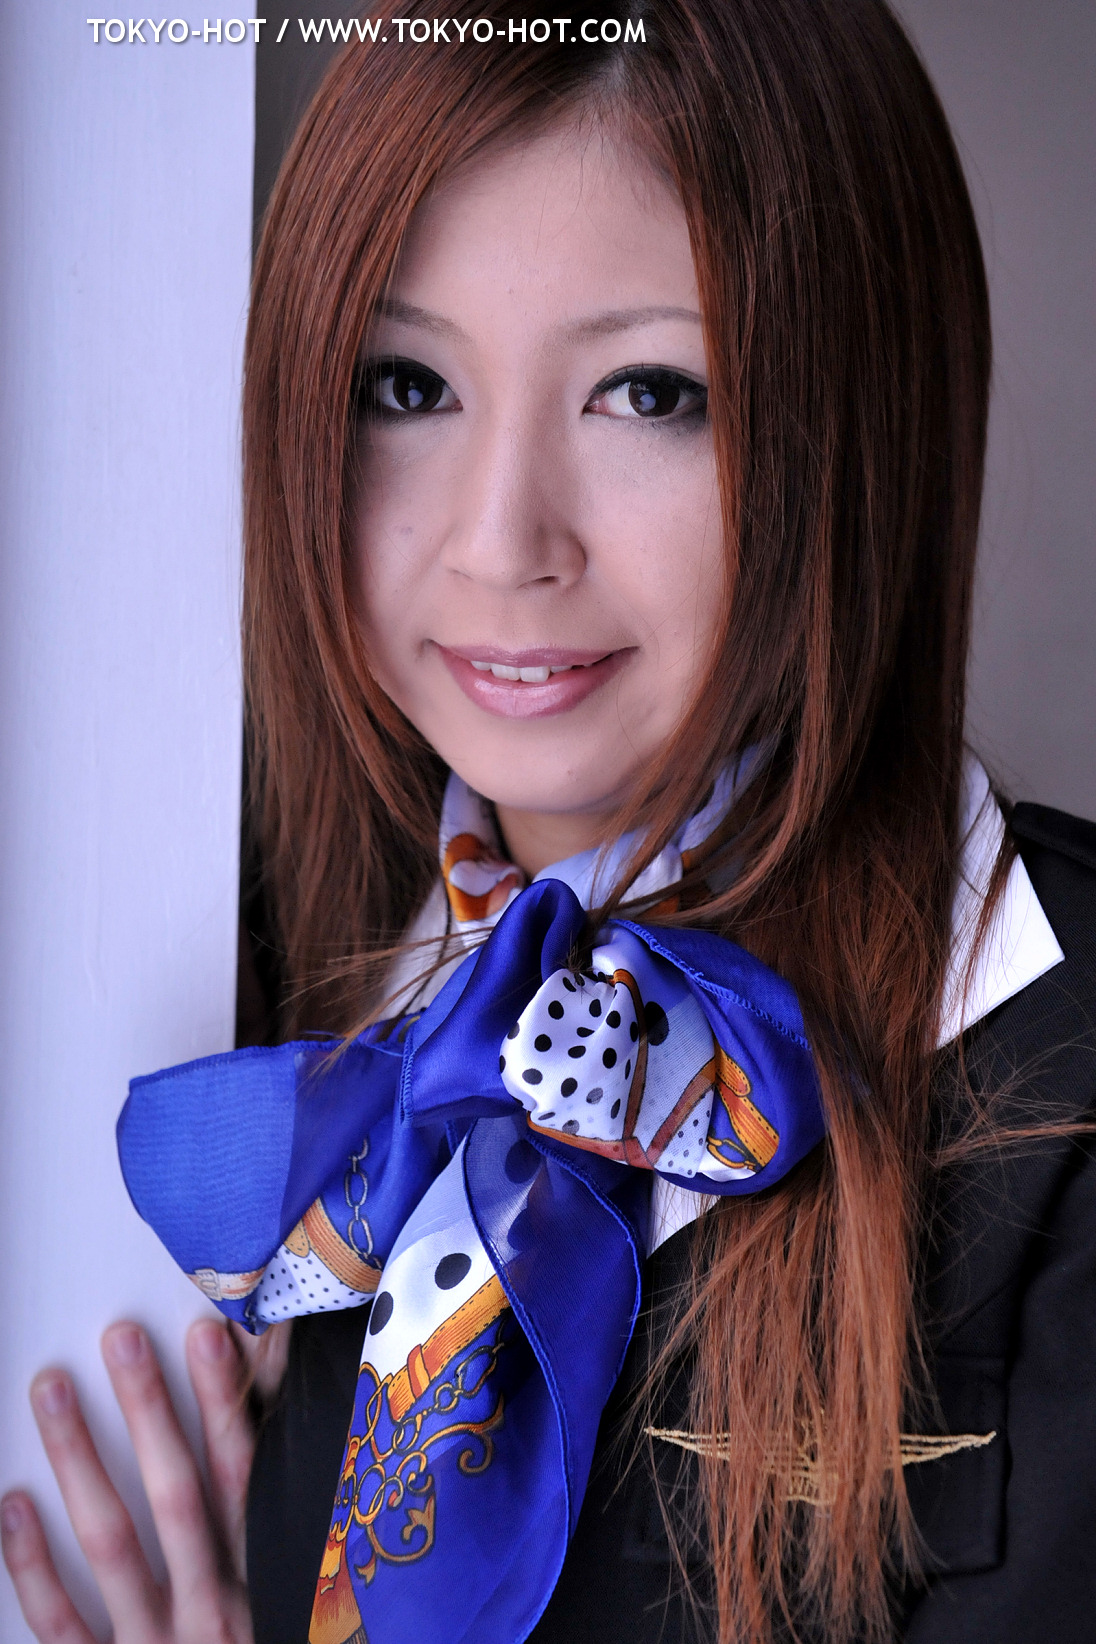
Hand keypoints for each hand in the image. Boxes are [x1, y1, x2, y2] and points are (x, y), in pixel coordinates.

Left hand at [1, 1317, 288, 1643]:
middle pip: (178, 1496)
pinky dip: (34, 1566)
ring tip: (52, 1391)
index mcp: (269, 1585)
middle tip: (120, 1340)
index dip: (227, 1405)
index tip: (208, 1337)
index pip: (245, 1477)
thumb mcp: (298, 1601)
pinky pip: (64, 1627)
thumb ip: (279, 1526)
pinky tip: (12, 1505)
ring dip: (80, 1460)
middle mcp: (214, 1613)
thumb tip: (269, 1427)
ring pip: (113, 1545)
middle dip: (150, 1411)